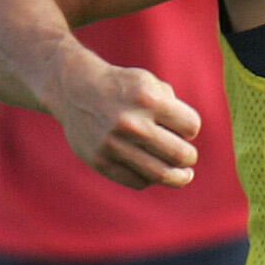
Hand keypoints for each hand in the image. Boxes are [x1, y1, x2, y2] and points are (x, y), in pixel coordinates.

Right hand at [55, 63, 201, 190]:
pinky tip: (152, 172)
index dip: (189, 129)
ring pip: (162, 174)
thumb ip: (173, 107)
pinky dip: (150, 179)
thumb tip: (189, 140)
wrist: (73, 89)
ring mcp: (114, 144)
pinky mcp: (101, 161)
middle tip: (187, 157)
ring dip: (179, 177)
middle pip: (181, 155)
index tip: (182, 128)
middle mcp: (131, 123)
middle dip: (189, 157)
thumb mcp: (149, 83)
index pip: (190, 127)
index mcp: (147, 99)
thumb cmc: (121, 87)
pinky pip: (138, 181)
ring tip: (184, 176)